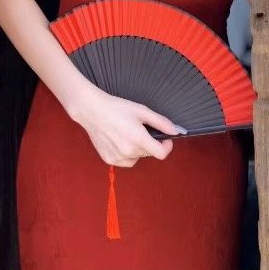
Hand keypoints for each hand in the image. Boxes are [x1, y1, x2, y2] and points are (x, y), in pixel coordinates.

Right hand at [67, 84, 183, 166]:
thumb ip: (161, 122)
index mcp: (138, 138)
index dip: (167, 146)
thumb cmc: (117, 108)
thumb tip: (176, 131)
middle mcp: (128, 151)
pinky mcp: (109, 160)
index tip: (165, 139)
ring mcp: (118, 158)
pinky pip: (126, 161)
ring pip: (138, 157)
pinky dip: (127, 154)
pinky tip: (120, 140)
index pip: (161, 154)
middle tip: (139, 129)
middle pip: (149, 153)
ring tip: (127, 133)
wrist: (92, 111)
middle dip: (149, 143)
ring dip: (138, 149)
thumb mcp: (142, 111)